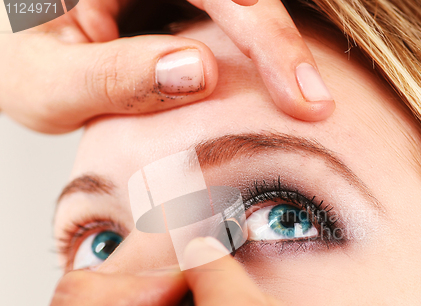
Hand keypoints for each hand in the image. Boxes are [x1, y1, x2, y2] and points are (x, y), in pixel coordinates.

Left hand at [0, 0, 334, 133]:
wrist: (17, 54)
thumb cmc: (20, 65)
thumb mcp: (46, 82)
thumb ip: (114, 78)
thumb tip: (202, 72)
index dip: (269, 40)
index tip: (301, 99)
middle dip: (284, 46)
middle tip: (317, 106)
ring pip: (241, 3)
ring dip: (276, 51)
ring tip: (302, 100)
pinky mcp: (179, 4)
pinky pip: (227, 20)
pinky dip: (254, 54)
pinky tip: (270, 87)